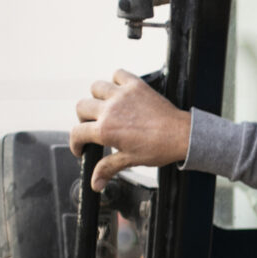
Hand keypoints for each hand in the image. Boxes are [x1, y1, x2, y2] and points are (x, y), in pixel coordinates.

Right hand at [70, 69, 191, 190]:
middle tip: (94, 127)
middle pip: (81, 107)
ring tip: (105, 107)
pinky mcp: (135, 85)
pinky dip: (116, 80)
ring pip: (96, 87)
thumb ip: (108, 168)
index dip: (75, 143)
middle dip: (83, 119)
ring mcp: (122, 95)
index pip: (77, 133)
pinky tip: (120, 92)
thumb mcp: (130, 161)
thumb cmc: (158, 148)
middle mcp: (110, 110)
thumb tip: (95, 183)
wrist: (181, 135)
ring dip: (97, 97)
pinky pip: (118, 74)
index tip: (81, 148)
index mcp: (106, 130)